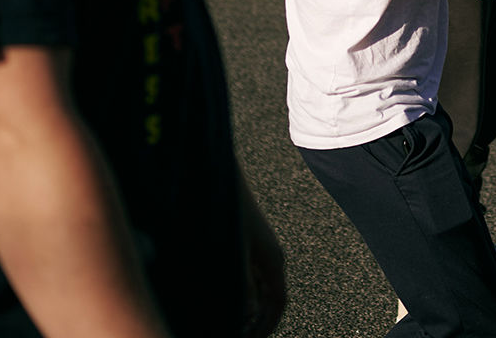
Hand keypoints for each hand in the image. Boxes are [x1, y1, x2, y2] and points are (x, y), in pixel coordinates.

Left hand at [237, 180, 285, 337]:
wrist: (217, 174)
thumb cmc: (229, 209)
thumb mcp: (235, 253)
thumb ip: (242, 287)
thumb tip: (246, 316)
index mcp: (273, 260)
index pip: (278, 303)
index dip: (267, 326)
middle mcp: (269, 256)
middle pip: (268, 298)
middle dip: (255, 320)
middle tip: (238, 333)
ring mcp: (258, 248)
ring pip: (257, 287)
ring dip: (246, 306)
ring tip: (228, 320)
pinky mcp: (246, 241)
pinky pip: (248, 275)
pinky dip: (240, 290)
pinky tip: (223, 295)